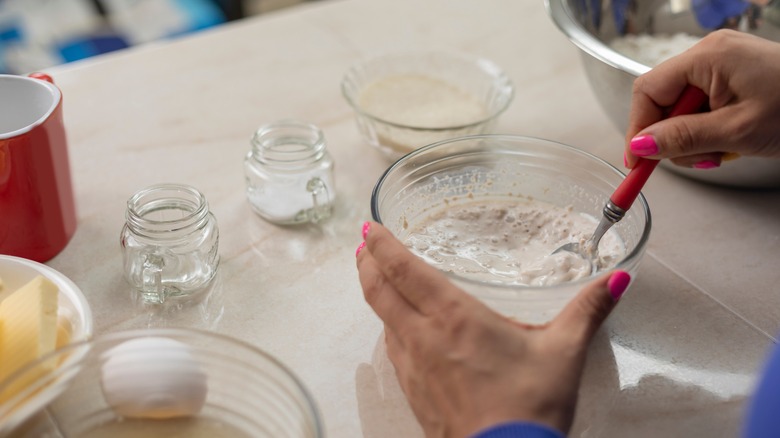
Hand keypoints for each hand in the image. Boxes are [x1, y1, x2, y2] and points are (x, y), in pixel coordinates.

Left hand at [355, 222, 629, 436]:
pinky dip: (388, 326)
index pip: (404, 271)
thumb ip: (587, 311)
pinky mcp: (413, 393)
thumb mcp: (564, 353)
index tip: (369, 227)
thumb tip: (616, 281)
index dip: (382, 246)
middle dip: (367, 263)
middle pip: (379, 291)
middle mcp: (424, 338)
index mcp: (455, 319)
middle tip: (363, 244)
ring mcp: (414, 367)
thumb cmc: (530, 408)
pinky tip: (398, 328)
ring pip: (381, 319)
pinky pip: (392, 349)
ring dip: (374, 292)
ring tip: (375, 277)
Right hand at [625, 30, 779, 168]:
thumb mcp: (736, 132)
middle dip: (671, 137)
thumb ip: (683, 138)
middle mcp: (711, 55)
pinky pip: (702, 107)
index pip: (648, 90)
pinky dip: (707, 131)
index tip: (638, 160)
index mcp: (708, 57)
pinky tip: (727, 143)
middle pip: (663, 101)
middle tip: (693, 161)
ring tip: (720, 154)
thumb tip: (640, 145)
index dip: (638, 127)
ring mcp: (723, 66)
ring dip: (692, 139)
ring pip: (682, 109)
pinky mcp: (734, 79)